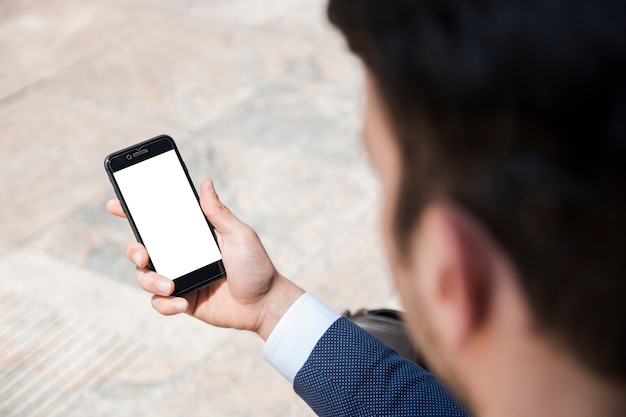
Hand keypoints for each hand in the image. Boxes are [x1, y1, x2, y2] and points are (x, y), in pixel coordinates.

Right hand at [106, 179, 303, 339]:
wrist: (264, 304)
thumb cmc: (256, 266)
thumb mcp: (239, 235)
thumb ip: (219, 213)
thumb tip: (206, 182)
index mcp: (192, 235)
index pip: (159, 220)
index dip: (134, 212)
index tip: (115, 204)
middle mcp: (181, 254)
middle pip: (141, 247)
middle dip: (134, 249)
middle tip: (143, 254)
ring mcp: (179, 277)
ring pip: (144, 276)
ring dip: (151, 280)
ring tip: (172, 286)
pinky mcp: (181, 300)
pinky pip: (159, 302)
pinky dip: (166, 304)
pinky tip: (183, 303)